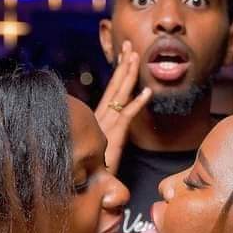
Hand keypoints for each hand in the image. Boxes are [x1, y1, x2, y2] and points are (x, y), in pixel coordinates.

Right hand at [95, 40, 151, 173]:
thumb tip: (108, 138)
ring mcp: (107, 126)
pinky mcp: (114, 137)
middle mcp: (101, 118)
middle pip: (115, 87)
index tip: (123, 55)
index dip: (118, 72)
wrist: (85, 187)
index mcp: (97, 119)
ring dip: (129, 75)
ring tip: (136, 56)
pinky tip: (148, 92)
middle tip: (129, 45)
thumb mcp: (99, 153)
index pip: (110, 91)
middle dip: (123, 65)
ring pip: (120, 96)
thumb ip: (104, 142)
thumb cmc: (92, 172)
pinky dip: (138, 104)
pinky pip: (128, 117)